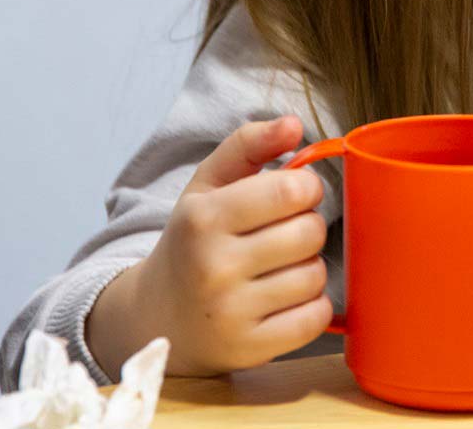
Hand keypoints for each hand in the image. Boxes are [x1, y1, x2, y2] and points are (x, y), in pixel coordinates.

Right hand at [86, 116, 333, 378]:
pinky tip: (285, 298)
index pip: (291, 190)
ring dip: (307, 268)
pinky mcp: (248, 350)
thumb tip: (294, 123)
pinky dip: (312, 306)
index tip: (293, 195)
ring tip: (278, 268)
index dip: (305, 188)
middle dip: (306, 228)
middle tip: (283, 234)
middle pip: (310, 233)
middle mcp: (213, 267)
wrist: (156, 317)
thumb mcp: (206, 186)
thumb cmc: (193, 242)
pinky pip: (315, 318)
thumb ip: (248, 145)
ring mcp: (230, 313)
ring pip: (315, 275)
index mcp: (202, 218)